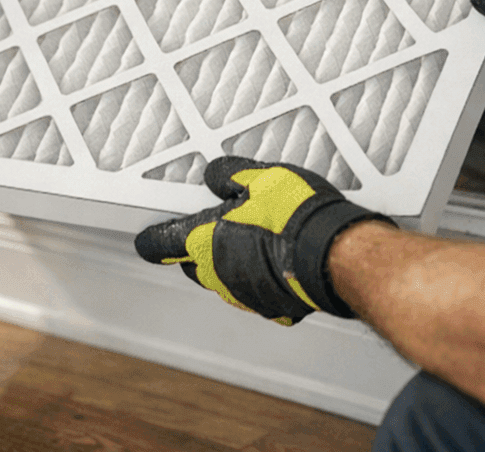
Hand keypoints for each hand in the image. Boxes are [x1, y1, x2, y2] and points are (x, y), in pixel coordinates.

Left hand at [134, 156, 394, 324]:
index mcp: (205, 242)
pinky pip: (258, 292)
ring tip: (262, 239)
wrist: (336, 252)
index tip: (148, 241)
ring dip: (234, 264)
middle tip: (226, 224)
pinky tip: (283, 260)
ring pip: (227, 280)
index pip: (161, 245)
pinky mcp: (274, 309)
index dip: (154, 240)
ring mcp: (245, 296)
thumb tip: (215, 176)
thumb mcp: (260, 177)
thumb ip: (230, 176)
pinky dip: (263, 279)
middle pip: (196, 265)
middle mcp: (219, 275)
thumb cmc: (296, 213)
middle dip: (203, 249)